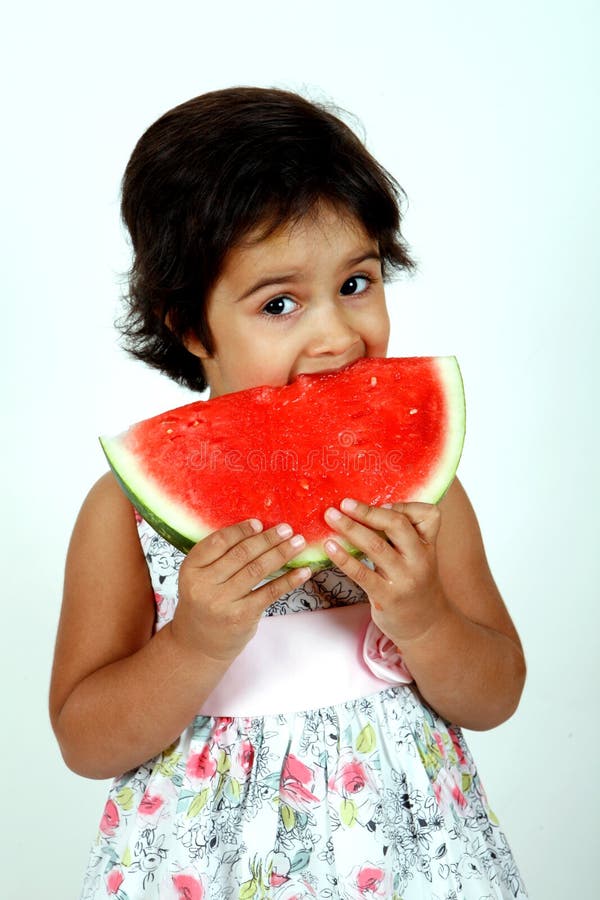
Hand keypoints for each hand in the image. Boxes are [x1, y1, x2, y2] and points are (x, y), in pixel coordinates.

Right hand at [172, 519, 310, 661]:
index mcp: (191, 569)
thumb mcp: (200, 578)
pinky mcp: (242, 616)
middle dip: (268, 539)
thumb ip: (219, 557)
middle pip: (241, 554)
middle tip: (287, 529)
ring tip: (298, 542)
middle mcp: (204, 585)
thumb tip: (258, 530)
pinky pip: (270, 592)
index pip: (218, 541)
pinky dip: (289, 580)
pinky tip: (303, 571)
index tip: (259, 523)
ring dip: (282, 553)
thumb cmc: (204, 603)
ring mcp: (223, 602)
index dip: (241, 530)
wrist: (198, 644)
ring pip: (257, 570)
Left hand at [323, 499, 449, 646]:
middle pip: (398, 526)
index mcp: (428, 546)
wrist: (426, 626)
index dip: (405, 505)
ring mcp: (404, 579)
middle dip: (368, 512)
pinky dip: (343, 558)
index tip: (382, 504)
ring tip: (331, 517)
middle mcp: (420, 560)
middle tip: (344, 503)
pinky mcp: (388, 597)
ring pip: (376, 546)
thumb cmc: (415, 585)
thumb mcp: (419, 558)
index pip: (429, 515)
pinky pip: (362, 573)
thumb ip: (403, 536)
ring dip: (350, 529)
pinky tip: (329, 547)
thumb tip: (368, 509)